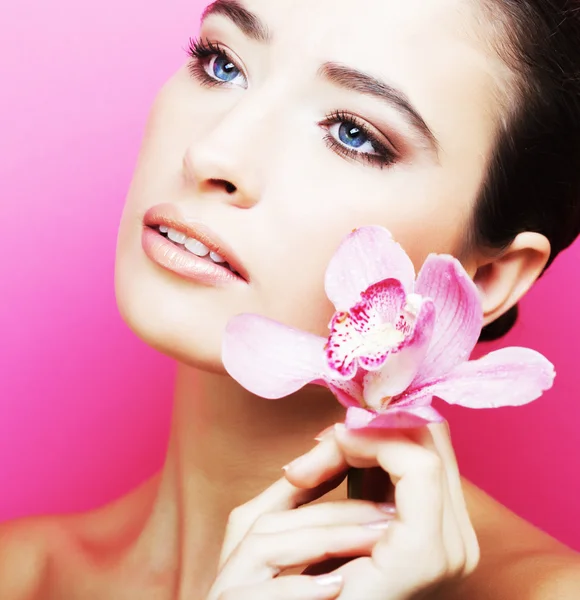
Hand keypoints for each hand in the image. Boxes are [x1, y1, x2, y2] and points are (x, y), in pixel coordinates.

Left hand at [206, 422, 478, 599]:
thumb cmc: (325, 583)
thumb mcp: (353, 514)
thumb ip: (365, 477)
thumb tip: (351, 424)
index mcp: (446, 529)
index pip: (430, 445)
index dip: (382, 426)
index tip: (333, 436)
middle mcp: (459, 537)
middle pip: (428, 439)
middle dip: (369, 429)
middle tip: (317, 445)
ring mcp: (451, 546)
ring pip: (421, 444)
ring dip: (361, 438)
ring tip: (314, 458)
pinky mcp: (427, 551)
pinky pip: (415, 466)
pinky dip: (373, 446)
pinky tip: (335, 448)